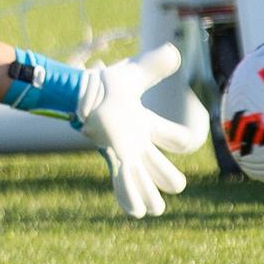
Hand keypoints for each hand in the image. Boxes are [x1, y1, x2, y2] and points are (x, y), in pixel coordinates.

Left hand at [73, 44, 205, 217]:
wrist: (77, 91)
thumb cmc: (104, 84)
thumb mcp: (134, 75)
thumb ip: (154, 65)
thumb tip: (174, 52)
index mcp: (148, 125)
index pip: (175, 138)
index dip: (183, 140)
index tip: (186, 140)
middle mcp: (139, 143)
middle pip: (161, 167)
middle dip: (169, 178)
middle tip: (176, 186)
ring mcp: (126, 152)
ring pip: (143, 180)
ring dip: (150, 195)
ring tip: (156, 211)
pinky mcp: (112, 156)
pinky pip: (122, 180)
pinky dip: (128, 196)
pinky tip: (134, 212)